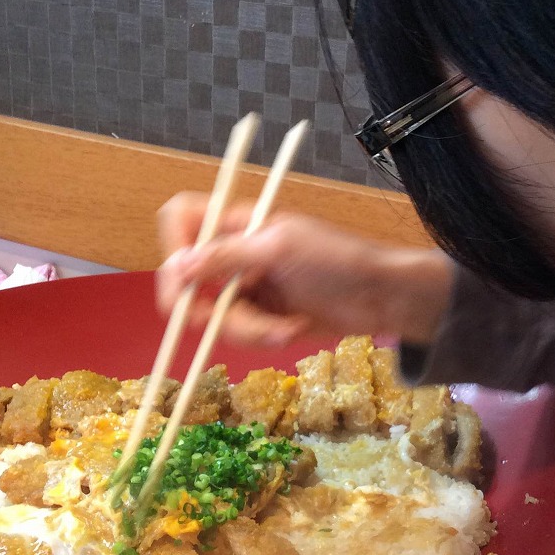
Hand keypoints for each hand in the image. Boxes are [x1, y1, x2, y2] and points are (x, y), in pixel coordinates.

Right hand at [157, 193, 452, 346]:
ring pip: (212, 315)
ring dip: (247, 329)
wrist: (380, 298)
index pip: (182, 218)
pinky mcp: (258, 316)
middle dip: (211, 309)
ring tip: (285, 328)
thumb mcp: (280, 250)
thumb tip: (176, 265)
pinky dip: (262, 337)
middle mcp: (234, 251)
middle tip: (226, 321)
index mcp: (237, 221)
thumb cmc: (338, 260)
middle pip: (187, 280)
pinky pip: (238, 333)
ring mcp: (244, 285)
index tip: (184, 278)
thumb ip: (226, 256)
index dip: (173, 245)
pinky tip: (291, 330)